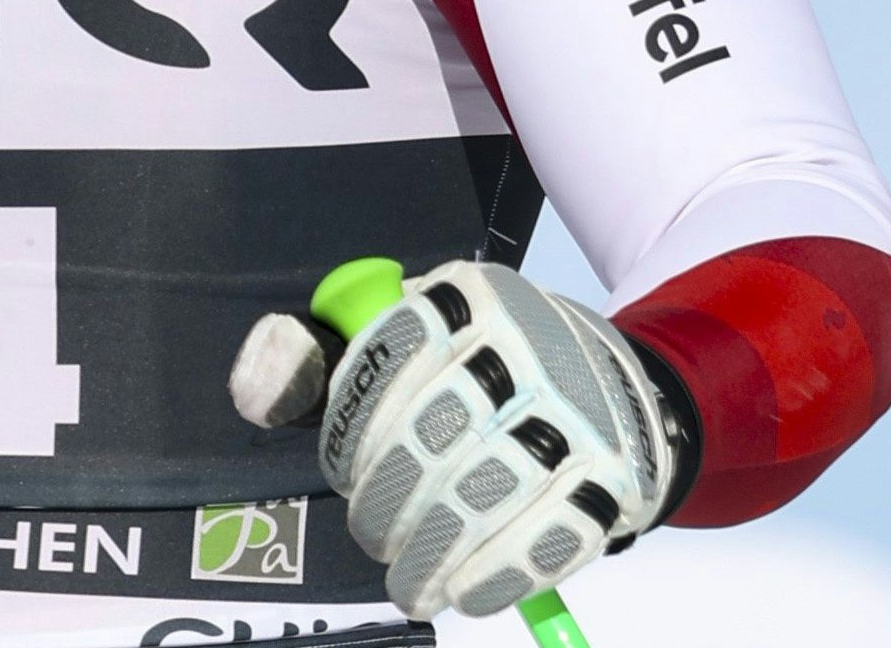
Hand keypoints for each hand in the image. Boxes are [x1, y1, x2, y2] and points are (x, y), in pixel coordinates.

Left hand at [230, 260, 683, 620]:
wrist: (632, 397)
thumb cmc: (500, 374)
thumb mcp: (430, 339)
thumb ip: (345, 363)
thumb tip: (258, 391)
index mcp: (473, 299)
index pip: (394, 352)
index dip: (354, 424)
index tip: (346, 471)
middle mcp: (529, 346)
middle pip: (434, 433)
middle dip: (389, 501)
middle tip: (376, 536)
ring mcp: (578, 414)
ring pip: (484, 495)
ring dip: (432, 553)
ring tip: (410, 582)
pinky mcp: (614, 479)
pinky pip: (544, 539)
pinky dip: (494, 577)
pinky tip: (465, 591)